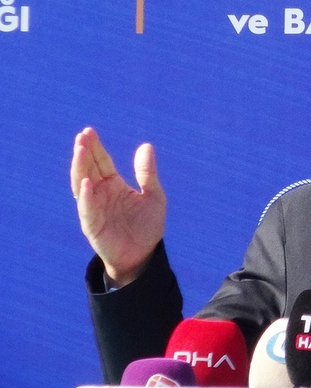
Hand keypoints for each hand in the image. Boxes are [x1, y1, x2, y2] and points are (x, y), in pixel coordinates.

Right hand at [70, 127, 165, 285]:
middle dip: (85, 153)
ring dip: (80, 168)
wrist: (143, 255)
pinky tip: (87, 182)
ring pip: (82, 184)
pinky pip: (87, 208)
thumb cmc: (147, 226)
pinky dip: (86, 195)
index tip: (89, 131)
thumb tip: (146, 145)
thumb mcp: (153, 196)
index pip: (102, 162)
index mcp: (114, 185)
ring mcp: (94, 208)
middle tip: (82, 136)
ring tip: (81, 151)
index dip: (96, 147)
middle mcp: (100, 194)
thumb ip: (147, 173)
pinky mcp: (92, 225)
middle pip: (89, 168)